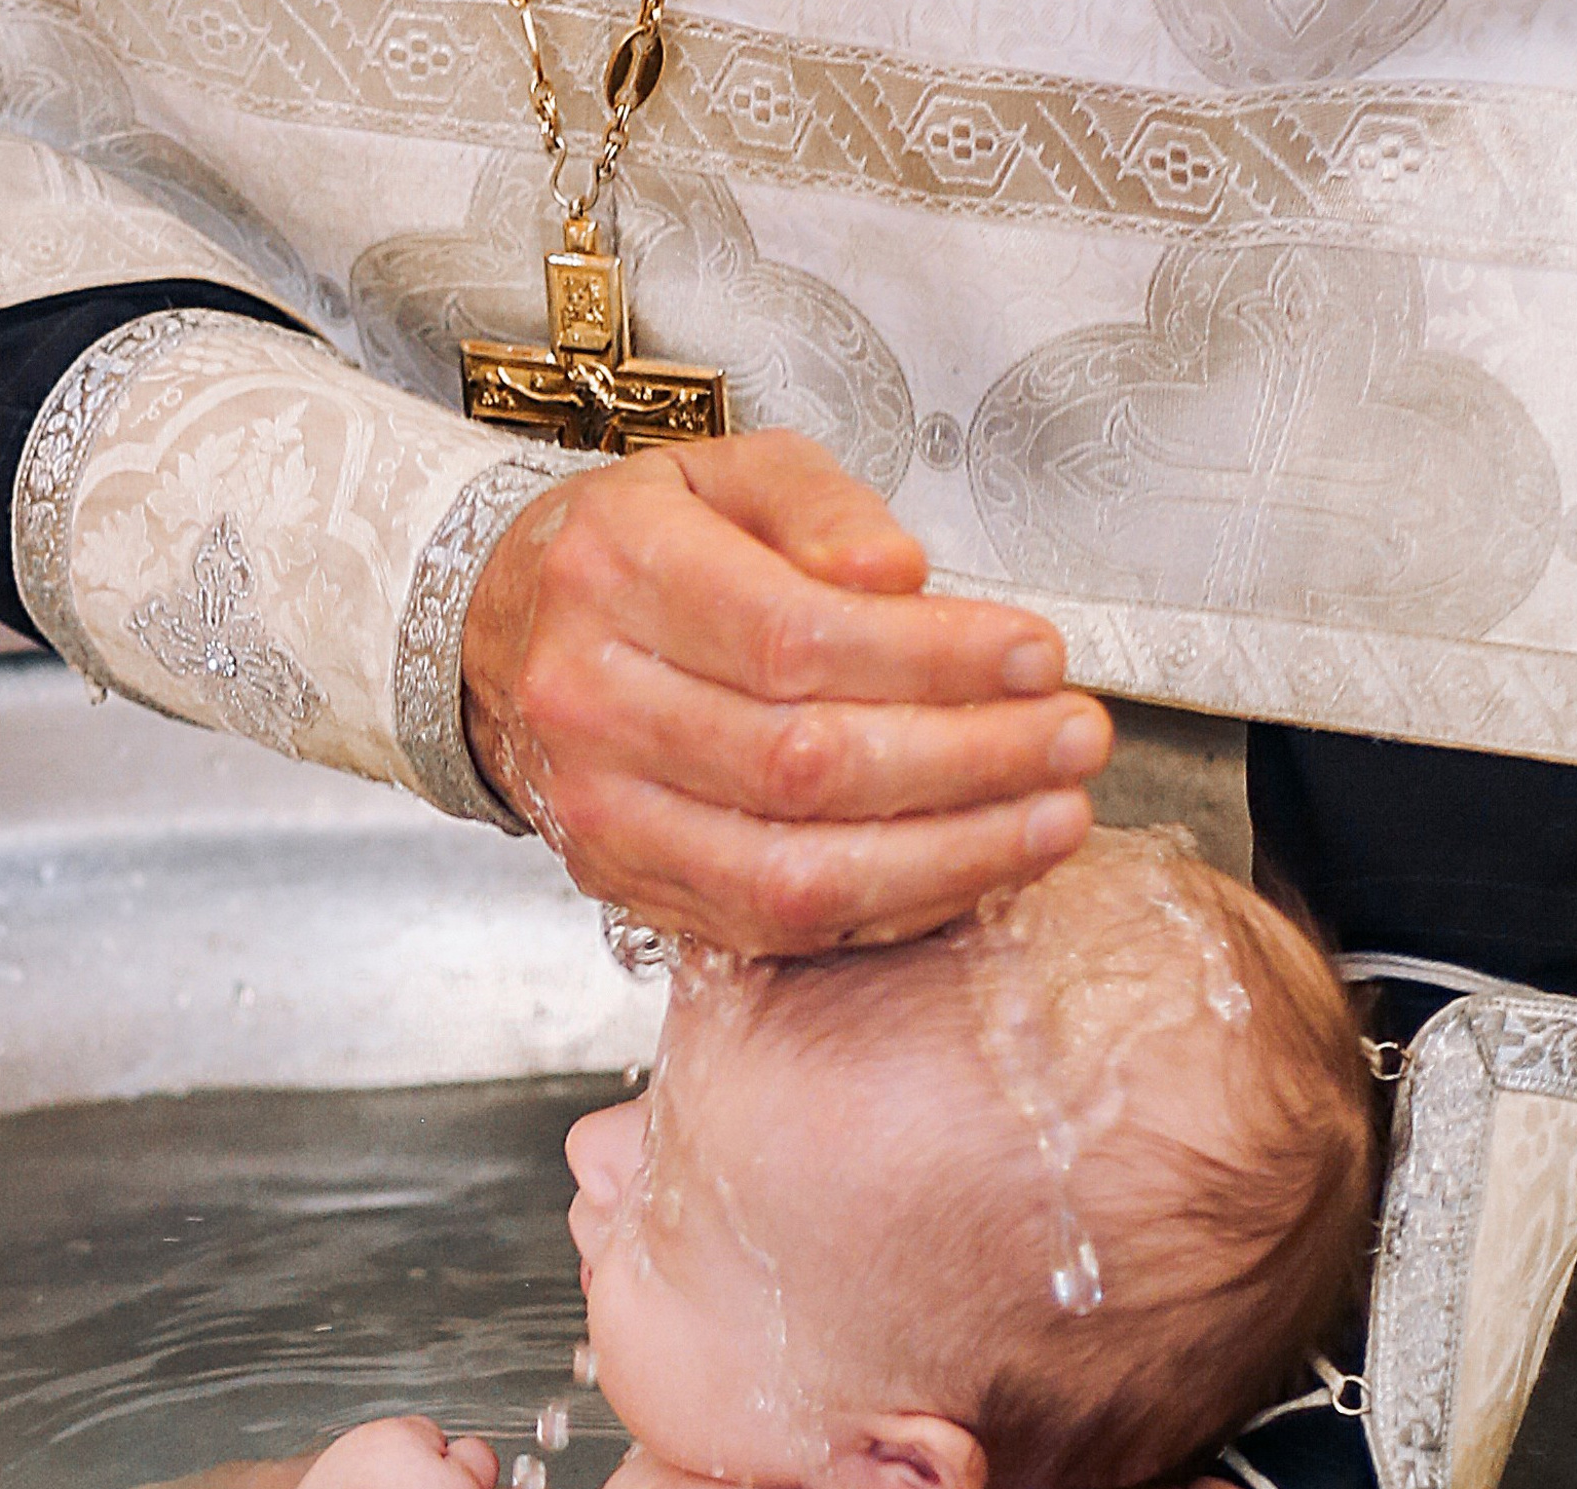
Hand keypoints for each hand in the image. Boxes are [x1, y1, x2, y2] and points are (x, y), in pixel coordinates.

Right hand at [461, 430, 1111, 955]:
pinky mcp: (626, 887)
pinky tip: (973, 868)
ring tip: (1052, 820)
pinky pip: (772, 927)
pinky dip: (888, 908)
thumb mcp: (721, 474)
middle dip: (967, 760)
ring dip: (945, 856)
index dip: (933, 660)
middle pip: (802, 764)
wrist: (501, 636)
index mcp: (615, 577)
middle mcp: (591, 706)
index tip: (1037, 654)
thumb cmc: (635, 550)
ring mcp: (602, 815)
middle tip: (1074, 740)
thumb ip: (822, 506)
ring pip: (790, 872)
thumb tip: (905, 577)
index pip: (793, 639)